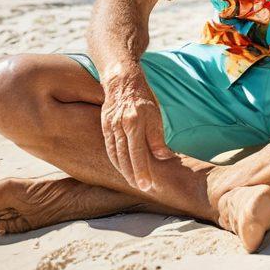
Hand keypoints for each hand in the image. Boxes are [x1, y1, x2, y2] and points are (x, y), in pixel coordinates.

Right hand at [100, 62, 173, 191]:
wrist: (121, 80)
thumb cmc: (143, 96)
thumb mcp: (156, 113)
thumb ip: (158, 137)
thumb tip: (165, 157)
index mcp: (134, 121)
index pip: (138, 153)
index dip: (142, 170)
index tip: (148, 185)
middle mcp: (120, 126)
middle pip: (125, 157)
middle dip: (133, 175)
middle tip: (142, 189)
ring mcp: (109, 127)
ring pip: (116, 155)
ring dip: (124, 171)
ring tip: (133, 183)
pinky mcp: (104, 127)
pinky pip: (110, 148)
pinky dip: (115, 161)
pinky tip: (122, 169)